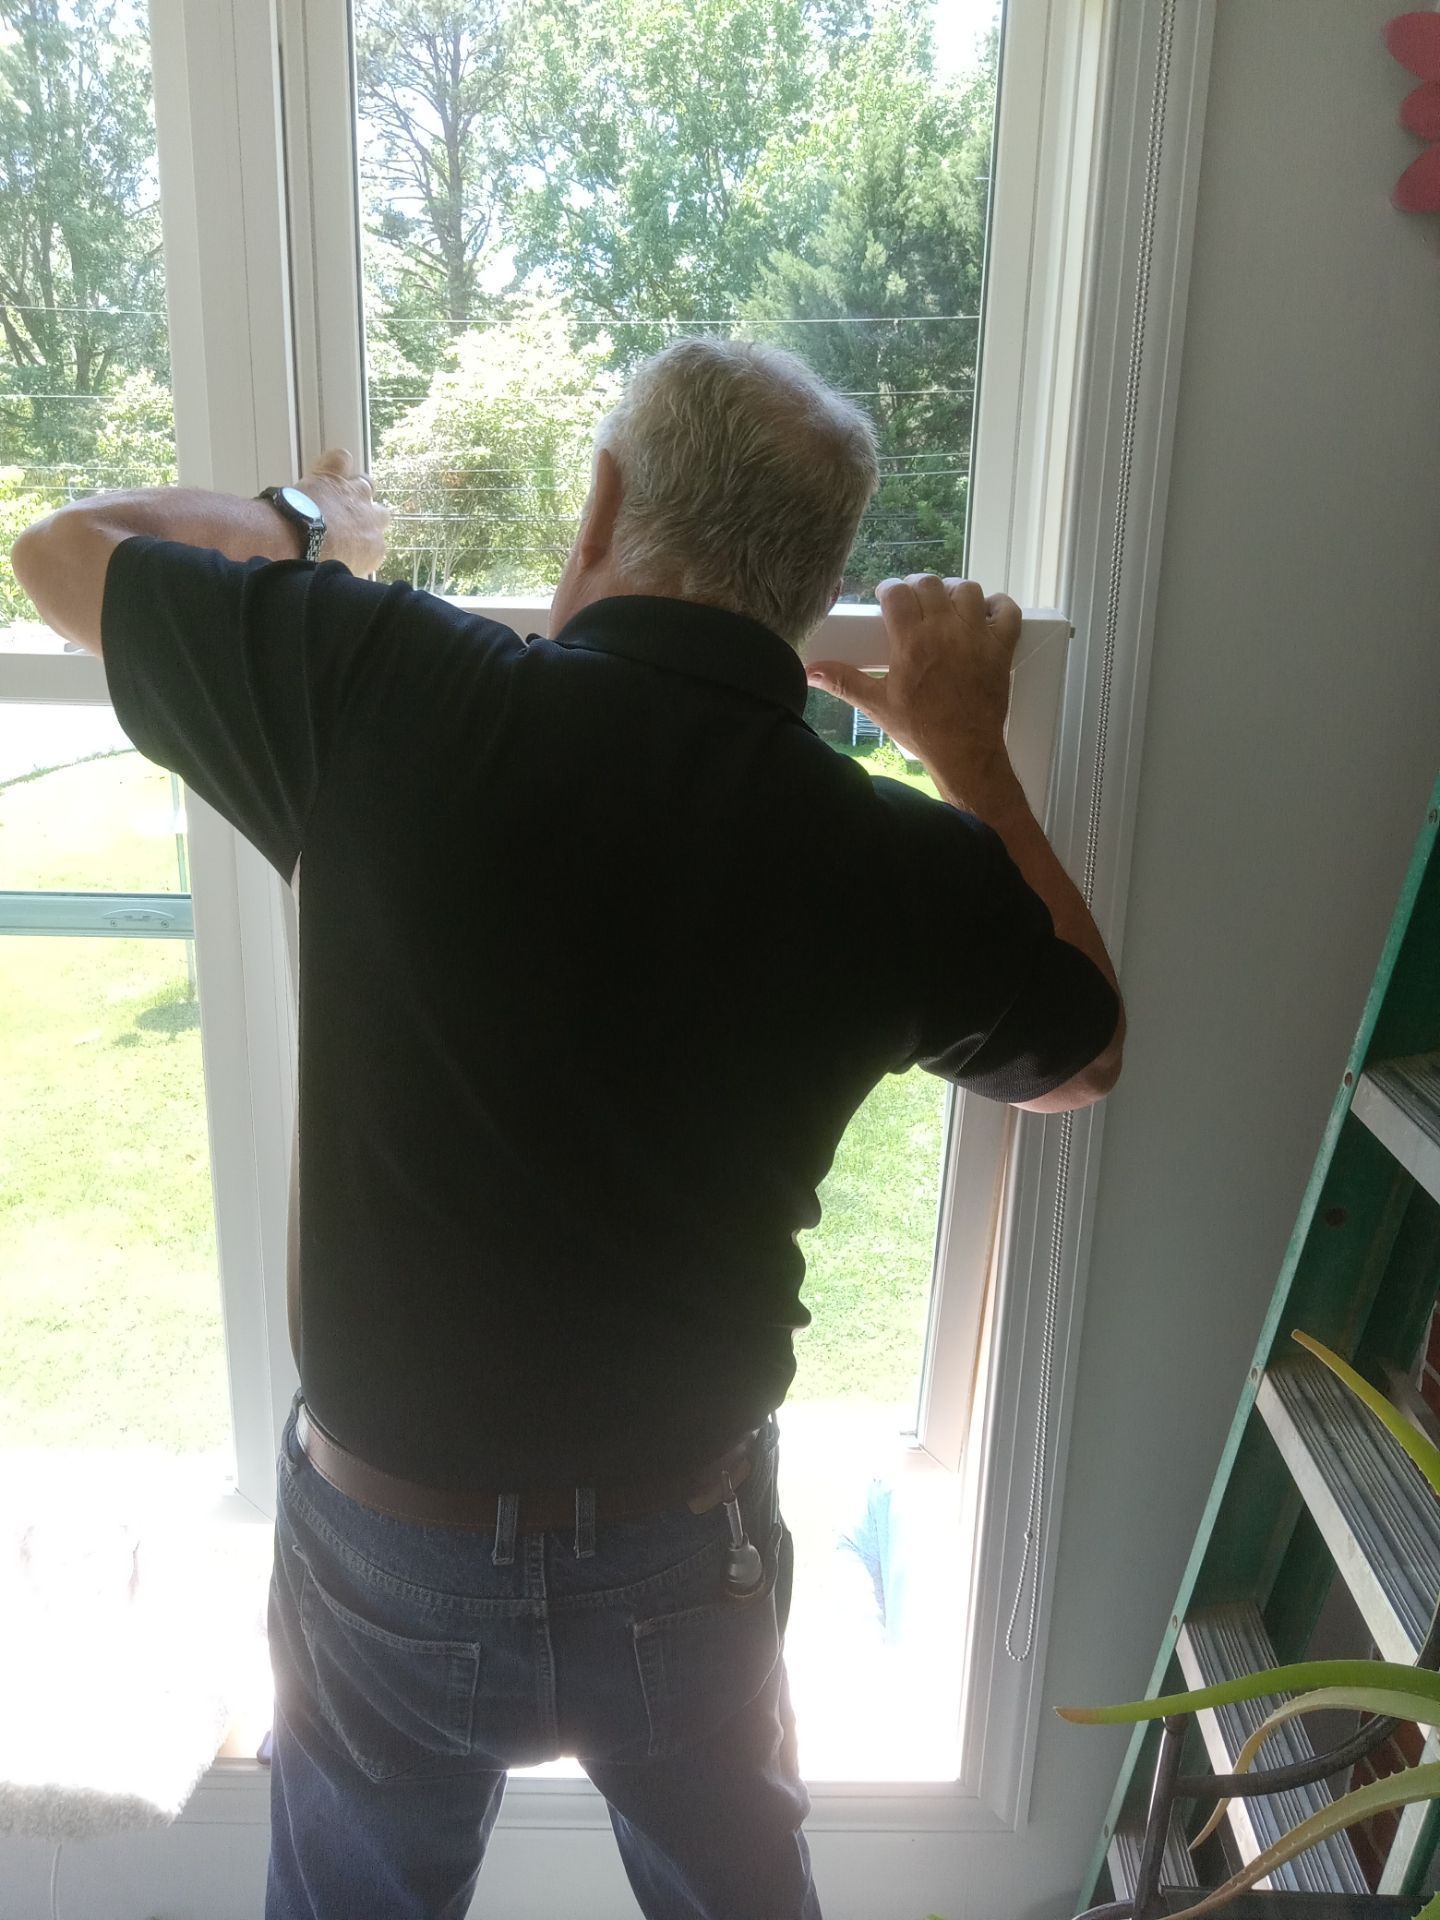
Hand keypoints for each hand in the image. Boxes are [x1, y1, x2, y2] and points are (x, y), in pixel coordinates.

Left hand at [299, 448, 389, 574]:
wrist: (296, 541)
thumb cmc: (315, 565)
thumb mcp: (337, 578)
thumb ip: (346, 569)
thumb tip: (340, 572)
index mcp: (375, 550)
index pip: (376, 546)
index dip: (361, 545)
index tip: (346, 548)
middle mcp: (373, 520)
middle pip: (380, 514)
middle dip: (366, 517)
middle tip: (344, 523)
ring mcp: (356, 494)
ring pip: (366, 484)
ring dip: (355, 490)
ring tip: (337, 497)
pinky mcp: (334, 475)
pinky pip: (342, 459)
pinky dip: (336, 462)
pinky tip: (328, 470)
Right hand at [807, 573, 1020, 788]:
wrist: (964, 752)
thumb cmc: (921, 729)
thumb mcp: (877, 705)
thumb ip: (843, 681)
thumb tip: (811, 671)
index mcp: (911, 643)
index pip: (898, 593)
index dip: (890, 590)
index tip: (888, 597)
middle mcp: (944, 632)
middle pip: (931, 585)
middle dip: (918, 586)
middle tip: (914, 601)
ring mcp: (976, 637)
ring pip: (967, 590)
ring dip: (954, 592)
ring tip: (946, 605)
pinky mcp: (1000, 648)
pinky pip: (1006, 610)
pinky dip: (997, 605)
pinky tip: (984, 614)